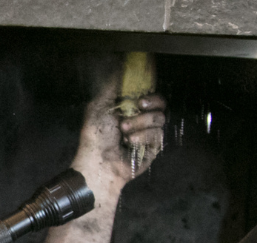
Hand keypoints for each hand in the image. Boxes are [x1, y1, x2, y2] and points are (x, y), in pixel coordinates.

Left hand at [71, 80, 166, 205]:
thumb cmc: (95, 136)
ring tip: (124, 130)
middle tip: (138, 105)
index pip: (148, 93)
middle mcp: (140, 119)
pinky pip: (157, 135)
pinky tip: (129, 142)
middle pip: (161, 103)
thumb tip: (121, 66)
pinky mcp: (153, 147)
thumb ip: (112, 85)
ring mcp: (148, 133)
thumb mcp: (99, 105)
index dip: (148, 90)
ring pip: (160, 118)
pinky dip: (142, 136)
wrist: (99, 162)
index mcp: (128, 107)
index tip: (141, 92)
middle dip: (151, 102)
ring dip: (140, 122)